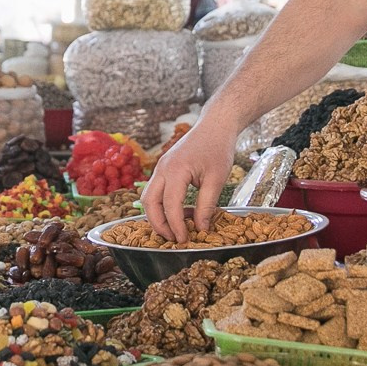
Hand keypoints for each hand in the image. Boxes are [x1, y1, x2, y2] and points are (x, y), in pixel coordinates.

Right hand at [142, 114, 241, 240]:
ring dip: (157, 216)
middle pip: (149, 203)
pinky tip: (179, 213)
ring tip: (174, 229)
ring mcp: (160, 168)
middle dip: (159, 224)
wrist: (214, 126)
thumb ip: (207, 205)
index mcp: (175, 171)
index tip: (185, 239)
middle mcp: (162, 169)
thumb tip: (201, 228)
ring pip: (148, 197)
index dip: (176, 225)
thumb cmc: (218, 149)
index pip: (170, 205)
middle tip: (174, 239)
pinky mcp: (163, 168)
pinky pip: (155, 190)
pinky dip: (161, 205)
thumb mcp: (217, 179)